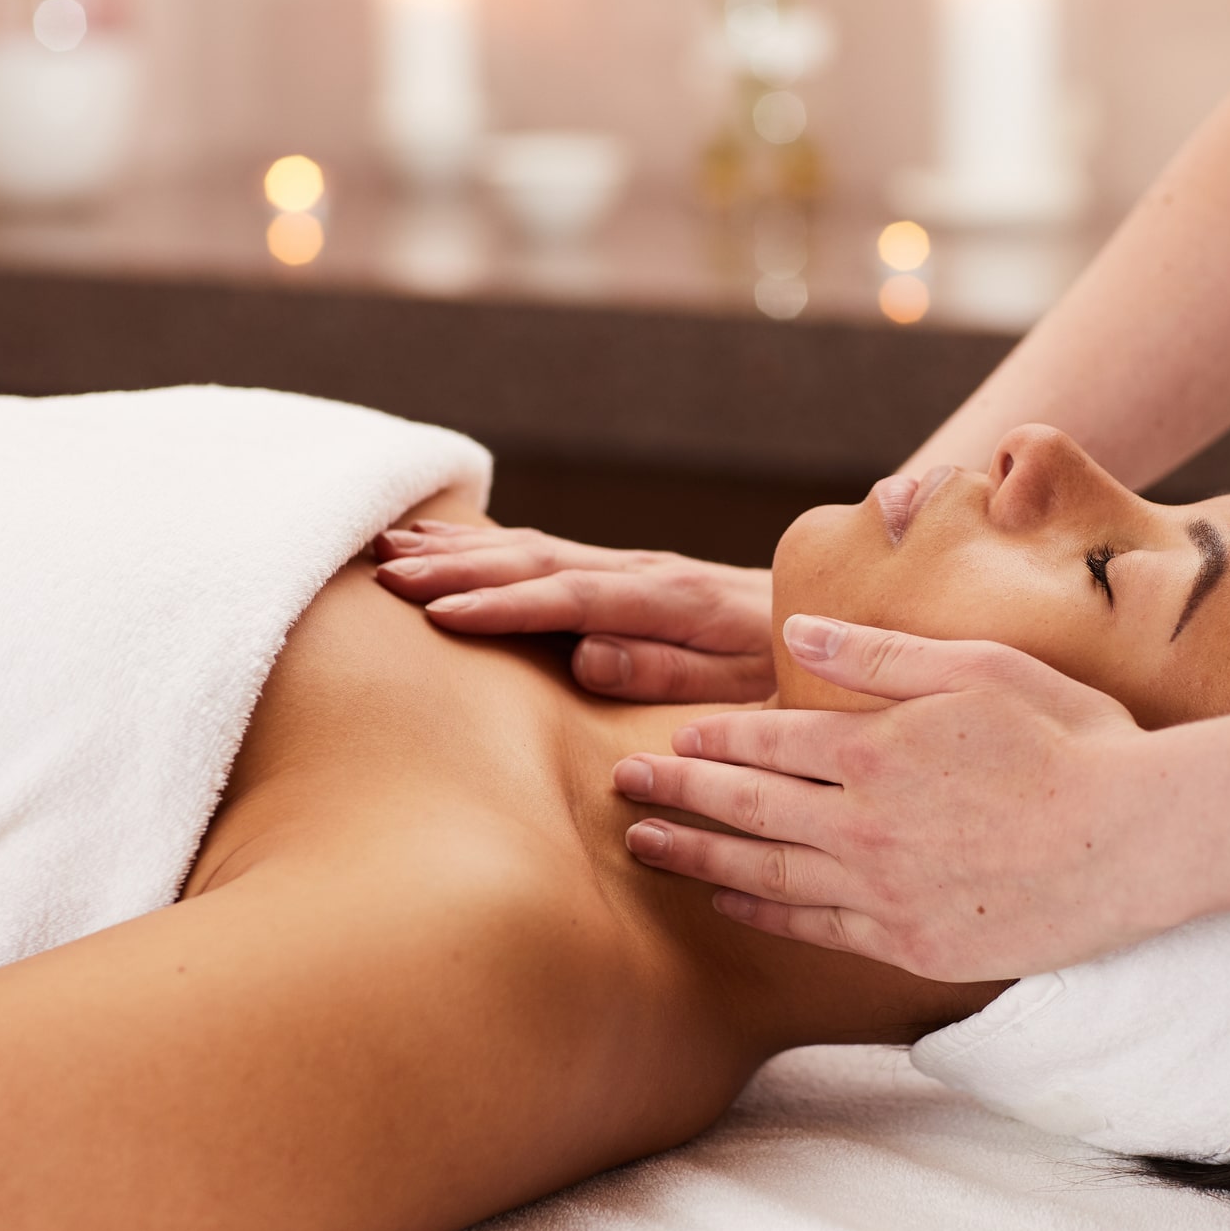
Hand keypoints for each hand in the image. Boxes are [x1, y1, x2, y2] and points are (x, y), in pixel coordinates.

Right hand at [372, 524, 775, 702]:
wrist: (843, 617)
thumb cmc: (798, 670)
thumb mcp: (752, 687)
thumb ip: (673, 672)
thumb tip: (587, 656)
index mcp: (679, 601)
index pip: (574, 599)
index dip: (505, 605)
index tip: (440, 611)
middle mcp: (651, 572)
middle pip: (540, 562)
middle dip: (460, 569)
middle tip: (385, 574)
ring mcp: (639, 566)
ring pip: (535, 549)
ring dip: (461, 550)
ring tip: (388, 548)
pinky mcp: (632, 573)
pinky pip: (549, 553)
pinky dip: (490, 547)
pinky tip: (444, 543)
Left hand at [610, 615, 1160, 981]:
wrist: (1144, 839)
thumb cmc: (1073, 739)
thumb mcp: (979, 667)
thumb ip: (877, 656)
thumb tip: (795, 634)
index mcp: (876, 751)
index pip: (766, 745)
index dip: (713, 743)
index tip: (672, 741)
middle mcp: (866, 827)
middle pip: (747, 811)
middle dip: (677, 798)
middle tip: (623, 790)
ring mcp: (887, 892)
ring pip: (767, 875)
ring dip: (699, 859)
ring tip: (647, 849)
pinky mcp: (914, 944)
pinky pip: (818, 929)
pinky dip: (764, 913)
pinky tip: (730, 901)